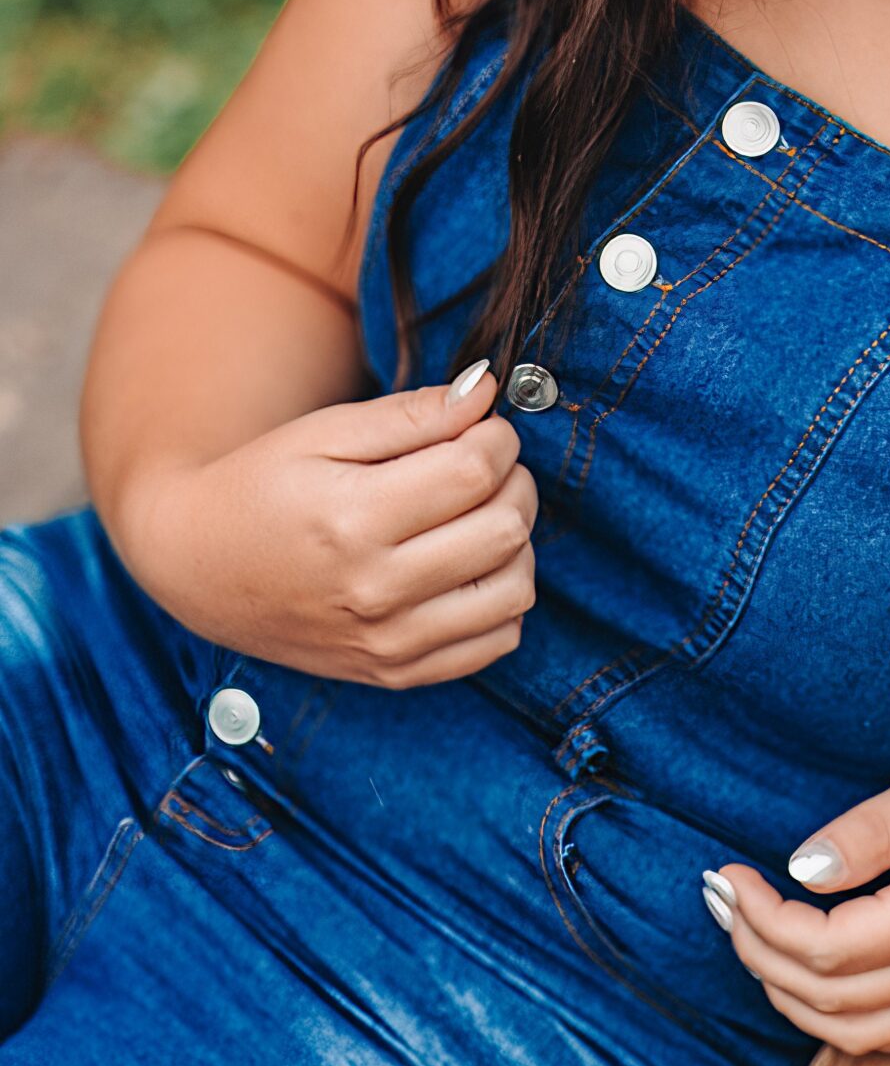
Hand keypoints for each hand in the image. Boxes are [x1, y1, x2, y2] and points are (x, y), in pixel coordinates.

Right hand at [122, 361, 537, 684]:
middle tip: (485, 465)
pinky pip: (496, 641)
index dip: (496, 439)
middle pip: (504, 529)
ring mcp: (388, 642)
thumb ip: (411, 413)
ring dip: (516, 541)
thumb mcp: (324, 432)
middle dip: (514, 482)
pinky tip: (471, 566)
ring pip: (514, 589)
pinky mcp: (395, 673)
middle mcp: (375, 591)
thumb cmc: (260, 486)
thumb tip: (486, 392)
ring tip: (481, 514)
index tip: (482, 429)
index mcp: (353, 520)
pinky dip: (502, 598)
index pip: (475, 473)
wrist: (197, 567)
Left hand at [702, 727, 889, 1055]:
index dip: (760, 918)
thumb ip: (871, 832)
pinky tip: (804, 968)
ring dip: (785, 991)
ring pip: (849, 1031)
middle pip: (823, 997)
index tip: (727, 872)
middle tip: (718, 897)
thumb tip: (799, 869)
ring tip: (746, 932)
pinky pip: (884, 1032)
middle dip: (754, 950)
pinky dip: (829, 1013)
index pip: (823, 951)